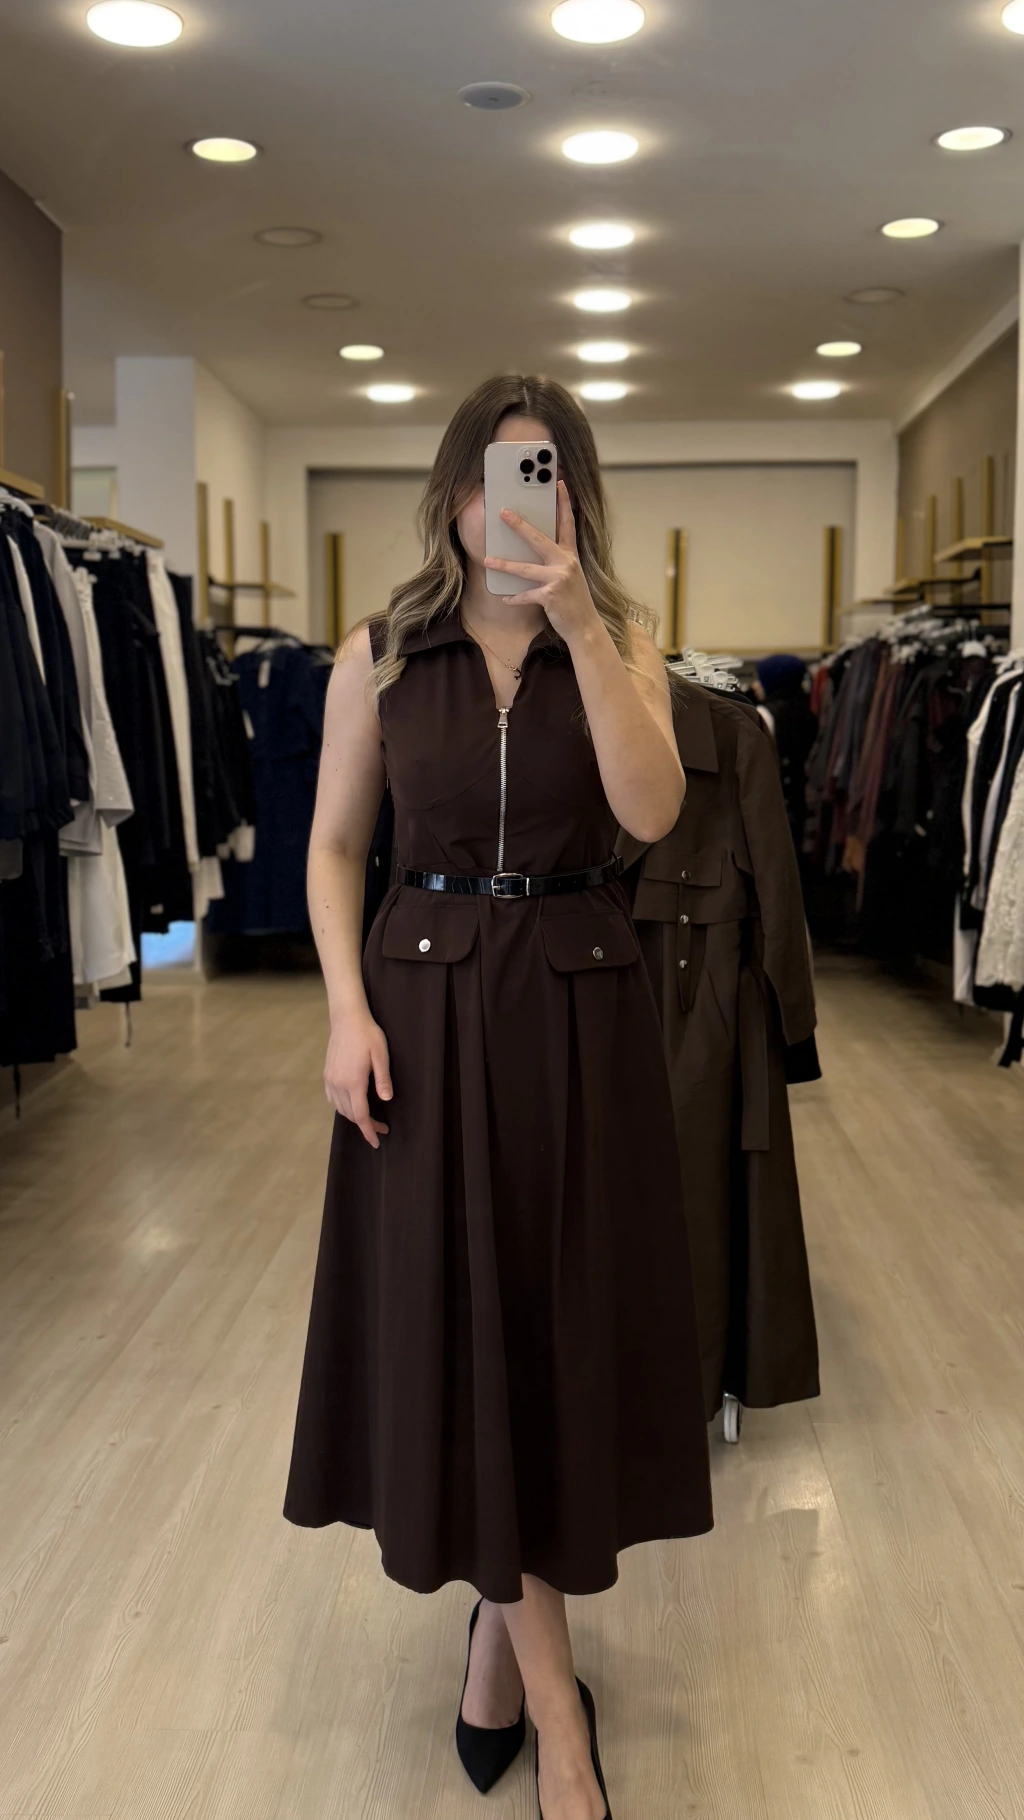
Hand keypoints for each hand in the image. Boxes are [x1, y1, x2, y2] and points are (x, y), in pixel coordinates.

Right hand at [324, 1010, 392, 1147]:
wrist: (347, 1018)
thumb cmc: (368, 1035)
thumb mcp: (381, 1055)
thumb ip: (383, 1079)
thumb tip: (386, 1100)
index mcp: (354, 1082)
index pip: (361, 1115)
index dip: (369, 1130)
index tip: (377, 1141)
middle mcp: (339, 1083)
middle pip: (350, 1114)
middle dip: (365, 1125)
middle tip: (381, 1126)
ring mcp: (330, 1079)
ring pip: (340, 1108)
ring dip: (354, 1116)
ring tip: (369, 1118)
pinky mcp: (327, 1074)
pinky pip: (333, 1099)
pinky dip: (342, 1107)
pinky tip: (351, 1104)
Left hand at [483, 480, 600, 643]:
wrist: (584, 625)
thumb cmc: (574, 599)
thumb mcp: (569, 574)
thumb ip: (556, 560)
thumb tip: (533, 550)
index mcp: (570, 554)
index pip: (567, 523)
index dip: (564, 502)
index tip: (558, 483)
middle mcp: (566, 563)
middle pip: (539, 539)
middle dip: (519, 525)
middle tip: (503, 513)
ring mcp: (558, 579)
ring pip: (526, 569)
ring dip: (505, 565)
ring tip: (488, 560)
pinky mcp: (551, 596)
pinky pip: (527, 595)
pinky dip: (515, 598)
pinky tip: (505, 598)